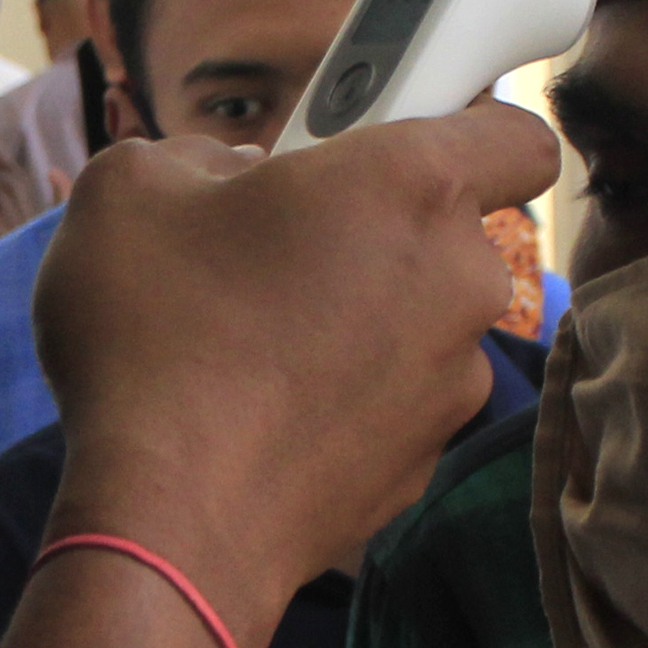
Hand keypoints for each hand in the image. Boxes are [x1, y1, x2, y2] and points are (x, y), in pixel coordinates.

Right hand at [32, 105, 557, 626]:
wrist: (167, 522)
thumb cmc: (154, 339)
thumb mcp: (130, 188)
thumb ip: (197, 152)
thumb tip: (232, 179)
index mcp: (411, 185)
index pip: (517, 132)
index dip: (470, 125)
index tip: (404, 135)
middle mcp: (459, 280)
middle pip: (447, 230)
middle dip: (371, 229)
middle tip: (276, 243)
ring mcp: (450, 380)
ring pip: (416, 320)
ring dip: (355, 317)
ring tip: (251, 339)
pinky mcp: (423, 461)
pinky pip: (391, 400)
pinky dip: (343, 396)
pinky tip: (259, 408)